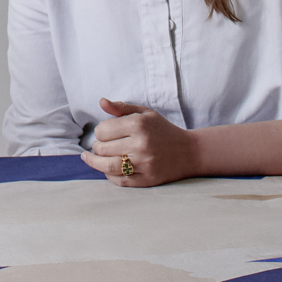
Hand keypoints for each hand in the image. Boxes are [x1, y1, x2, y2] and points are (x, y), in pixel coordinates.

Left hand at [80, 98, 198, 186]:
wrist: (189, 152)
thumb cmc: (163, 130)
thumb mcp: (145, 113)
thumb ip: (121, 108)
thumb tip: (101, 102)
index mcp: (139, 125)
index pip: (103, 130)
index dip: (99, 132)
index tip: (104, 133)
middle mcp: (141, 144)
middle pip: (103, 148)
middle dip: (97, 147)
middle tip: (99, 146)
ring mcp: (144, 163)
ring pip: (108, 166)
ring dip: (96, 163)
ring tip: (92, 158)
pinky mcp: (147, 179)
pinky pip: (119, 180)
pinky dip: (109, 175)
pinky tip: (107, 169)